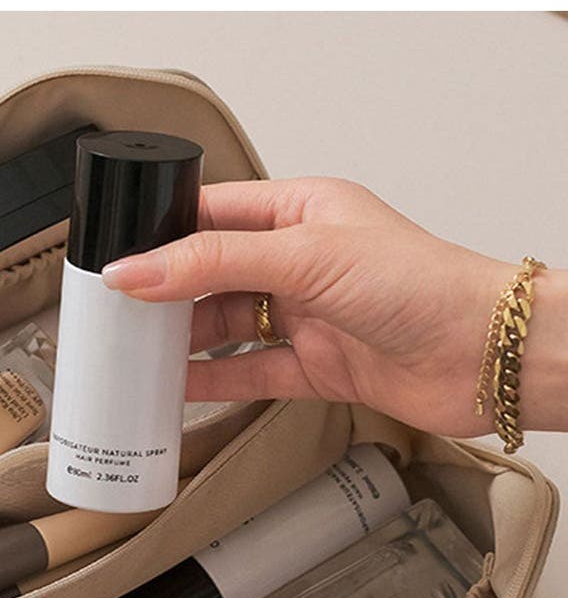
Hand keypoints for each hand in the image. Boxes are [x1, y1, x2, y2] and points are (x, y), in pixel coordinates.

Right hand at [101, 178, 566, 437]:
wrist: (484, 354)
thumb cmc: (422, 284)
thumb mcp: (304, 254)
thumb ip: (214, 262)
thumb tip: (139, 268)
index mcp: (300, 210)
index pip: (212, 213)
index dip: (161, 234)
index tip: (115, 258)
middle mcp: (301, 260)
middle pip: (212, 274)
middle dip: (165, 292)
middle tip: (114, 313)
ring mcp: (308, 315)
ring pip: (227, 326)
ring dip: (183, 341)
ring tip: (134, 354)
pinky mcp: (318, 367)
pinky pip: (250, 373)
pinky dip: (213, 382)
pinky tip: (177, 388)